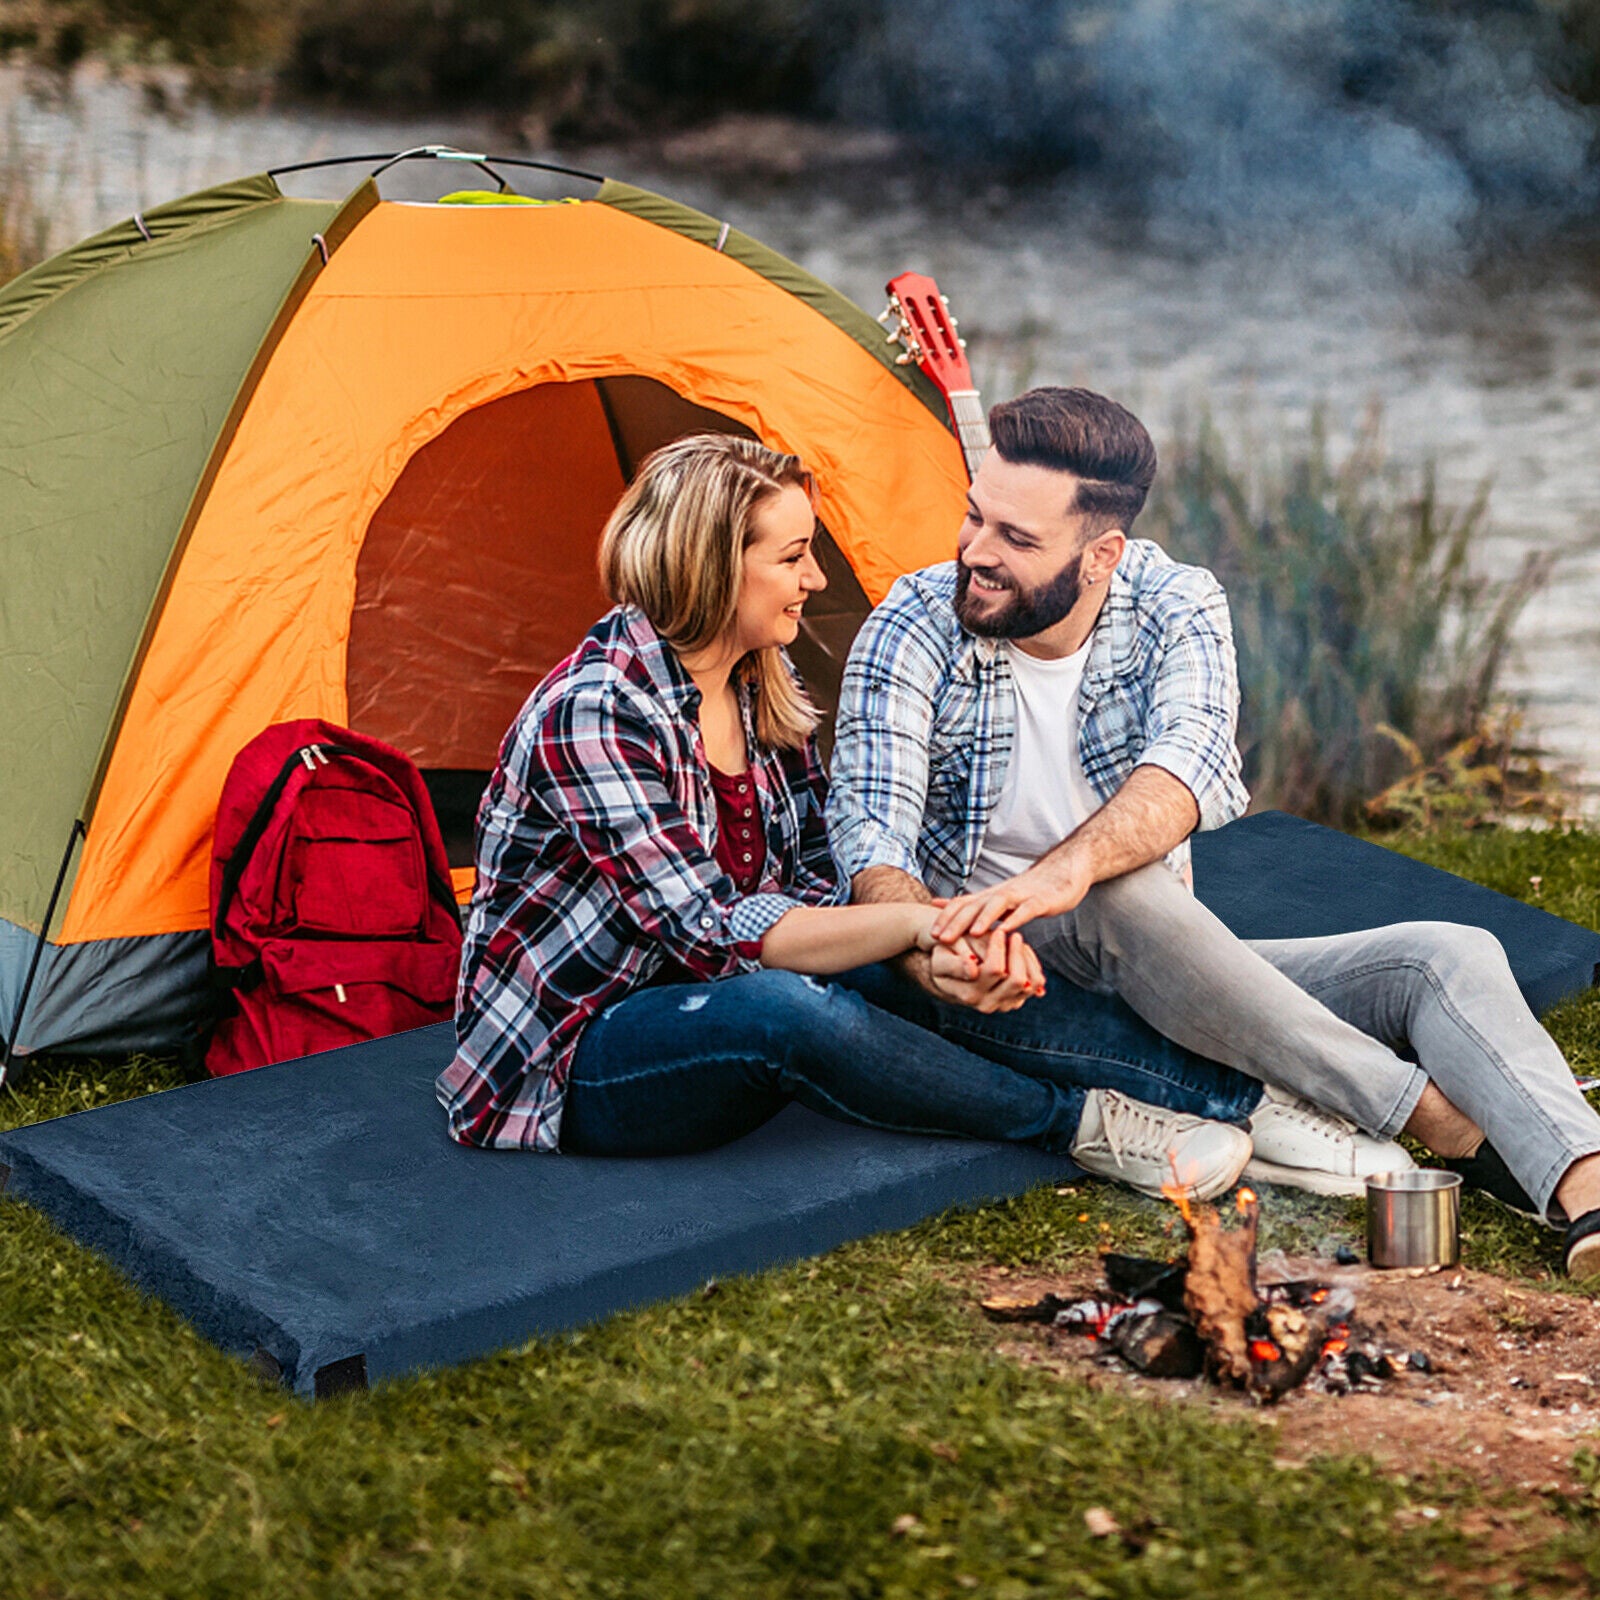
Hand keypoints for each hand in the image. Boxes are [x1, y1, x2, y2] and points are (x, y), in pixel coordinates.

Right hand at [927, 927, 1045, 1012]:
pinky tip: (1020, 952)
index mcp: (969, 994)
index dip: (998, 948)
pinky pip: (1035, 984)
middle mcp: (988, 1004)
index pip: (995, 970)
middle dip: (1017, 952)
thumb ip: (955, 965)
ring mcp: (1003, 1005)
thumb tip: (973, 970)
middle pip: (1017, 979)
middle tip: (1012, 935)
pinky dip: (1032, 966)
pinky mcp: (1015, 1000)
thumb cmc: (944, 959)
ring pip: (1030, 983)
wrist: (949, 974)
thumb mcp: (941, 959)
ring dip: (1026, 959)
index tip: (997, 931)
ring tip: (1016, 943)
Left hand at [931, 851, 1092, 940]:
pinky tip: (1007, 930)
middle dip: (956, 922)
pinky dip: (1016, 919)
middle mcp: (1001, 894)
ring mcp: (1021, 896)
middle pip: (975, 905)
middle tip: (939, 938)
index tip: (929, 935)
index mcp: (990, 896)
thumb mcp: (997, 898)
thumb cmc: (1029, 890)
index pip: (962, 904)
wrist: (1064, 871)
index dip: (945, 918)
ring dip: (984, 918)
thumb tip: (939, 905)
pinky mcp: (1041, 900)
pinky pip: (1026, 910)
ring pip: (998, 904)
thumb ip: (970, 904)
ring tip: (971, 933)